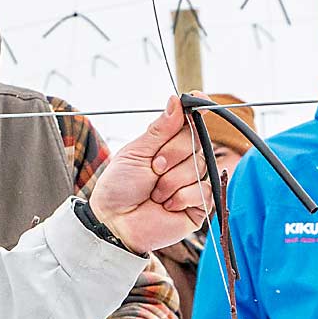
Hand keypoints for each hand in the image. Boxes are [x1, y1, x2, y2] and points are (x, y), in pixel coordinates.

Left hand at [90, 94, 213, 253]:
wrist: (114, 221)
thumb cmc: (119, 187)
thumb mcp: (135, 153)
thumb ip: (159, 130)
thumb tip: (176, 100)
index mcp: (167, 144)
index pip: (190, 121)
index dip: (197, 109)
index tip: (197, 97)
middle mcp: (184, 160)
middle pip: (197, 141)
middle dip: (172, 155)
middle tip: (153, 169)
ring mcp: (193, 182)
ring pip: (199, 166)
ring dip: (171, 181)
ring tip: (154, 193)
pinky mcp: (199, 205)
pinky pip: (203, 190)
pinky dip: (180, 197)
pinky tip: (166, 205)